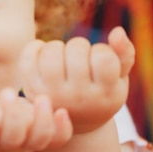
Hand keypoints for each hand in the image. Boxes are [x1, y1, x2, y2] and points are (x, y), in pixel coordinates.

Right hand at [0, 88, 71, 151]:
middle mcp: (3, 144)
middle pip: (12, 137)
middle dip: (12, 117)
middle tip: (10, 92)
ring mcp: (24, 143)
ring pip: (36, 140)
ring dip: (41, 122)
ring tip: (41, 99)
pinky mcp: (41, 139)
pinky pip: (55, 140)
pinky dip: (61, 130)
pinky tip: (61, 112)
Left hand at [19, 26, 134, 133]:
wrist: (73, 121)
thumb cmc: (101, 92)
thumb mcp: (119, 79)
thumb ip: (124, 54)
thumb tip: (117, 30)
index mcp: (104, 94)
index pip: (103, 58)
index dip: (102, 50)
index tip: (100, 57)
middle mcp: (77, 96)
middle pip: (76, 51)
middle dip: (80, 45)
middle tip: (80, 55)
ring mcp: (52, 93)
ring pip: (52, 52)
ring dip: (58, 45)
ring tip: (63, 54)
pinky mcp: (32, 88)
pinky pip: (28, 57)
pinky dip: (36, 47)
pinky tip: (44, 52)